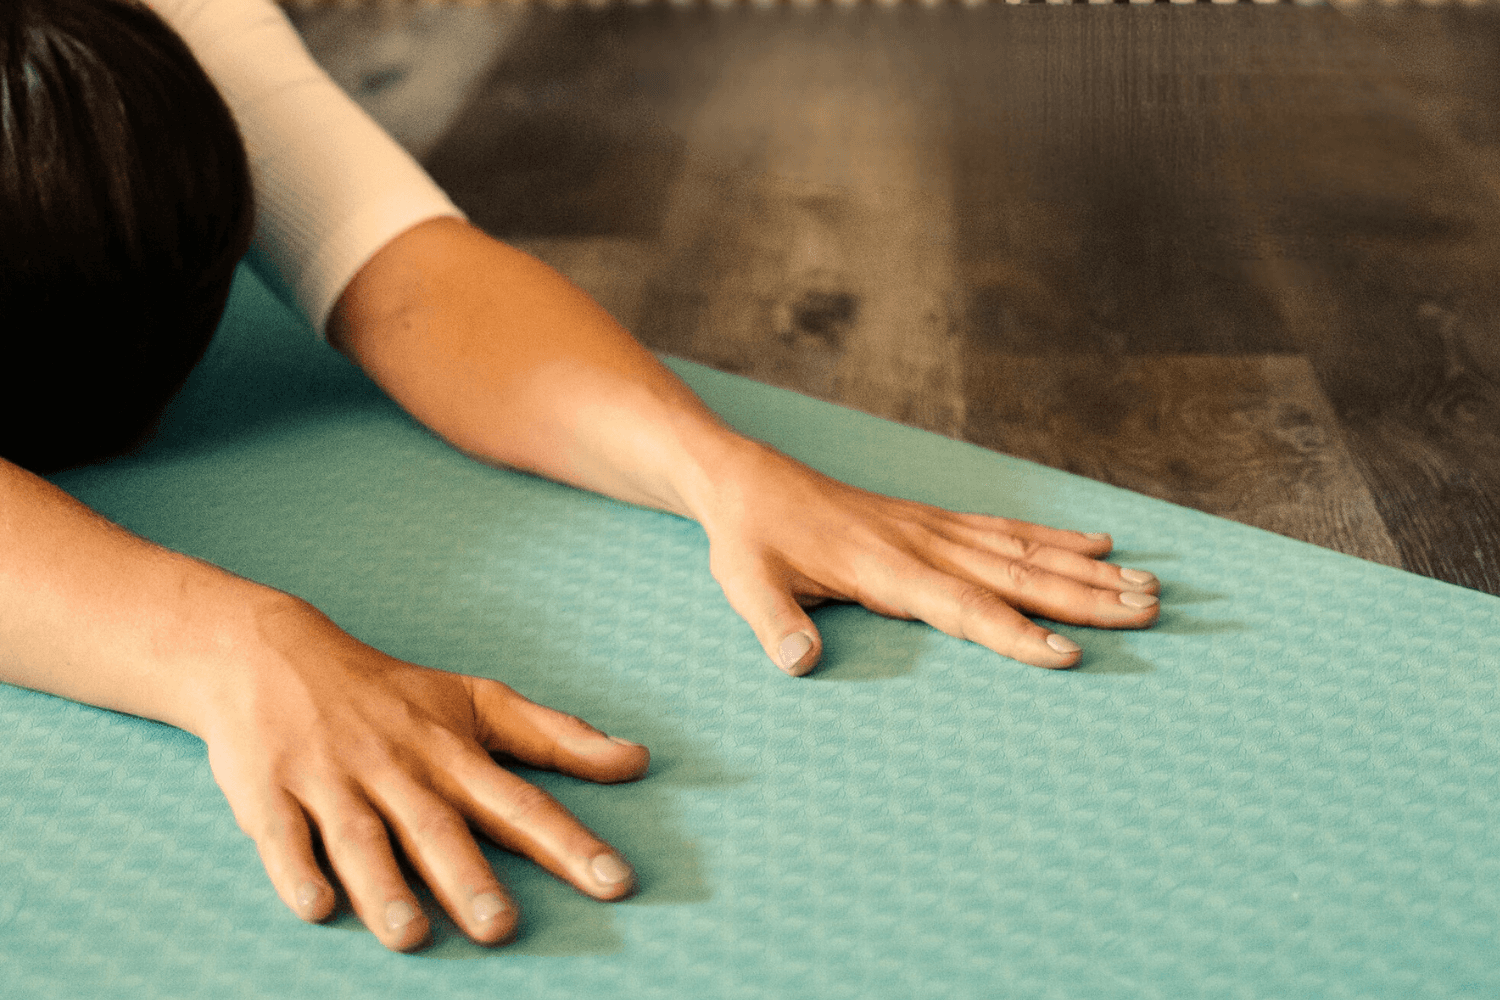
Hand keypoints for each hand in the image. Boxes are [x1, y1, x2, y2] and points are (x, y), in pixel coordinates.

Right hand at [198, 596, 648, 951]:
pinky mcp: (268, 791)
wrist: (269, 652)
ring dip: (383, 887)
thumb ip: (558, 736)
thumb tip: (638, 760)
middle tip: (502, 928)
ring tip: (411, 936)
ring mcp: (331, 779)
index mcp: (452, 752)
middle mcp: (397, 768)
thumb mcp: (478, 701)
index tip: (616, 883)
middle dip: (469, 879)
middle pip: (438, 828)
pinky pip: (282, 837)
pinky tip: (317, 906)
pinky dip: (296, 871)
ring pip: (360, 838)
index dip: (570, 844)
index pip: (521, 803)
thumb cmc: (389, 691)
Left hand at [695, 440, 1160, 674]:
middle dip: (1085, 599)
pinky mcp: (931, 519)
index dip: (1015, 633)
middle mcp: (921, 542)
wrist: (746, 479)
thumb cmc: (747, 539)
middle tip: (1151, 613)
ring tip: (1150, 587)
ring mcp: (932, 527)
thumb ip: (775, 624)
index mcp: (884, 566)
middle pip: (1015, 574)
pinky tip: (1098, 543)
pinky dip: (1054, 536)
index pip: (962, 607)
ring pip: (1023, 550)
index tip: (1069, 655)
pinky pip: (1003, 528)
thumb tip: (799, 663)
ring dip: (1086, 571)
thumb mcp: (745, 583)